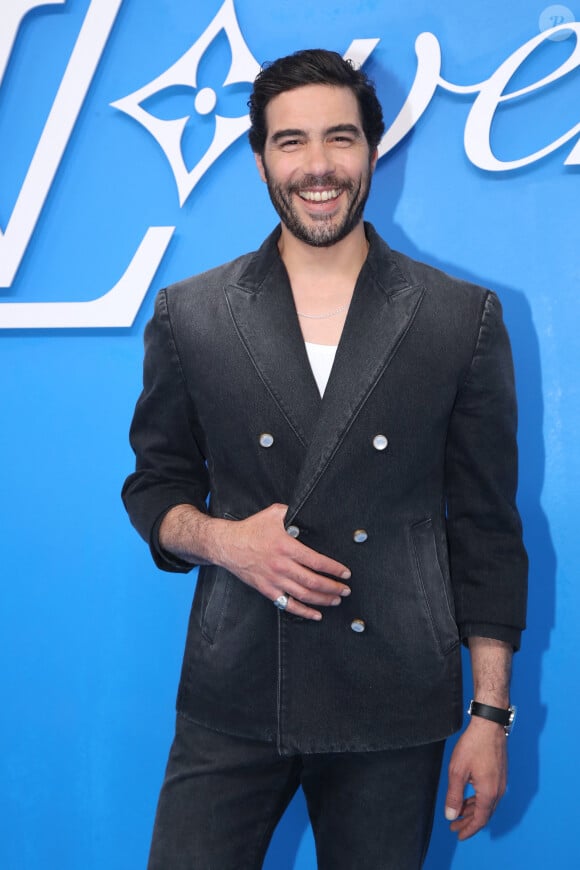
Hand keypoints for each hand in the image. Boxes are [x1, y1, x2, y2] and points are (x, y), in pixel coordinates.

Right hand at [213, 503, 350, 619]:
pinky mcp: (266, 590)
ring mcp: (273, 580)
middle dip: (332, 587)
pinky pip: (287, 604)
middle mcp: (281, 565)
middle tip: (345, 590)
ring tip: (336, 600)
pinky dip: (303, 611)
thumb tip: (310, 510)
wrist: (227, 545)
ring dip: (322, 599)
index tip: (345, 573)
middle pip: (312, 581)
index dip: (333, 569)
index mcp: (285, 546)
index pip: (316, 561)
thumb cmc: (251, 529)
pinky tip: (316, 615)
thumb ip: (292, 512)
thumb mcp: (273, 513)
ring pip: (303, 595)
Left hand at [444, 717, 507, 839]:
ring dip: (473, 811)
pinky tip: (469, 798)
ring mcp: (501, 782)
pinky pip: (490, 794)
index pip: (479, 819)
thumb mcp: (457, 771)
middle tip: (454, 826)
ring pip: (487, 804)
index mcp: (489, 793)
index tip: (458, 834)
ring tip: (458, 813)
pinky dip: (479, 800)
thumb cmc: (473, 746)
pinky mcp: (500, 774)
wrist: (489, 725)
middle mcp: (498, 790)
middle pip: (484, 814)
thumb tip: (451, 815)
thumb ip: (454, 796)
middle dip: (469, 822)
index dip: (469, 829)